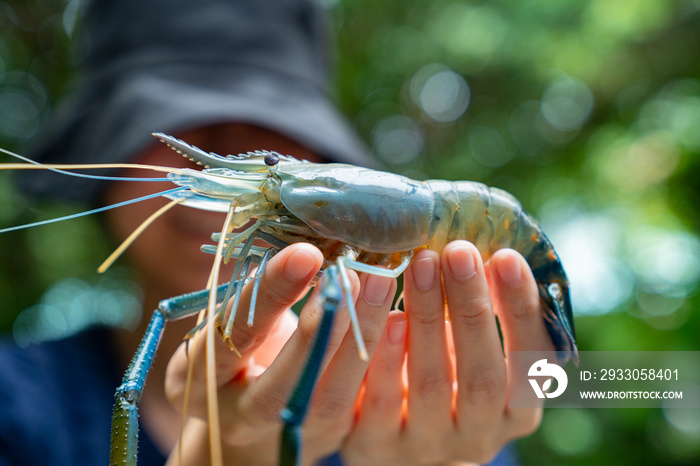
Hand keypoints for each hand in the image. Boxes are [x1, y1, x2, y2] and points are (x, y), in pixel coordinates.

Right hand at [164, 243, 396, 464]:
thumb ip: (257, 294)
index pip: (237, 335)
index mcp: (205, 375)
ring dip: (360, 338)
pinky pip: (360, 404)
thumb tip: (306, 244)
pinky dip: (383, 359)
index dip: (270, 295)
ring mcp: (288, 433)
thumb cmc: (236, 344)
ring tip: (381, 283)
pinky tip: (402, 316)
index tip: (306, 253)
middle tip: (353, 274)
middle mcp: (242, 415)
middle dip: (322, 328)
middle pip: (285, 384)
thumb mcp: (228, 318)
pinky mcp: (329, 435)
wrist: (246, 406)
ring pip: (330, 398)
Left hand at [342, 240, 553, 465]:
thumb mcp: (470, 352)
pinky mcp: (374, 446)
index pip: (532, 366)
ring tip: (421, 263)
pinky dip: (385, 353)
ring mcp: (425, 446)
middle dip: (471, 308)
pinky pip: (380, 400)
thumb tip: (481, 249)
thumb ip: (481, 315)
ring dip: (427, 317)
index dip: (521, 313)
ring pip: (431, 384)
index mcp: (514, 412)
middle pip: (482, 377)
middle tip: (458, 252)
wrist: (389, 435)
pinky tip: (388, 313)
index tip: (507, 257)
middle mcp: (477, 438)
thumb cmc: (440, 375)